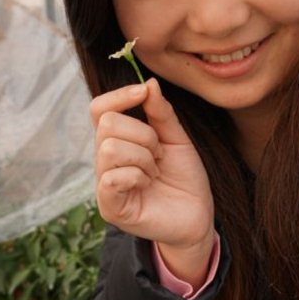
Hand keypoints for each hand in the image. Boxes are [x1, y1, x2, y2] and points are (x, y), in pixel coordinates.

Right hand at [90, 78, 214, 282]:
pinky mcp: (110, 208)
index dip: (119, 96)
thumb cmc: (184, 178)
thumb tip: (148, 84)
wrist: (199, 215)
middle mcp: (105, 161)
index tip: (142, 93)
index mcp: (117, 141)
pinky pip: (111, 178)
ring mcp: (105, 184)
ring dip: (143, 157)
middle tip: (159, 154)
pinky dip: (137, 175)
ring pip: (109, 149)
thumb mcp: (176, 138)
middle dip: (143, 134)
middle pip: (107, 124)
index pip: (99, 109)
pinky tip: (148, 184)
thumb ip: (161, 113)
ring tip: (155, 171)